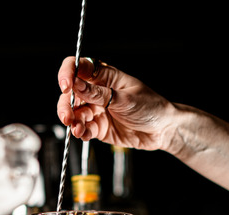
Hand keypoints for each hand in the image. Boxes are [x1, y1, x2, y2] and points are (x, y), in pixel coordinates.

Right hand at [57, 57, 176, 150]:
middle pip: (71, 93)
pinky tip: (84, 135)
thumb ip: (99, 93)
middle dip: (66, 105)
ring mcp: (96, 109)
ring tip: (77, 129)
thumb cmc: (151, 107)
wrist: (163, 130)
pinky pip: (83, 128)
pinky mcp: (97, 127)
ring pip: (74, 113)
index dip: (67, 73)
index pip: (78, 67)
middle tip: (68, 116)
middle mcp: (97, 91)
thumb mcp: (125, 99)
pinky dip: (81, 132)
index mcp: (105, 76)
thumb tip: (76, 83)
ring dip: (72, 121)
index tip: (66, 86)